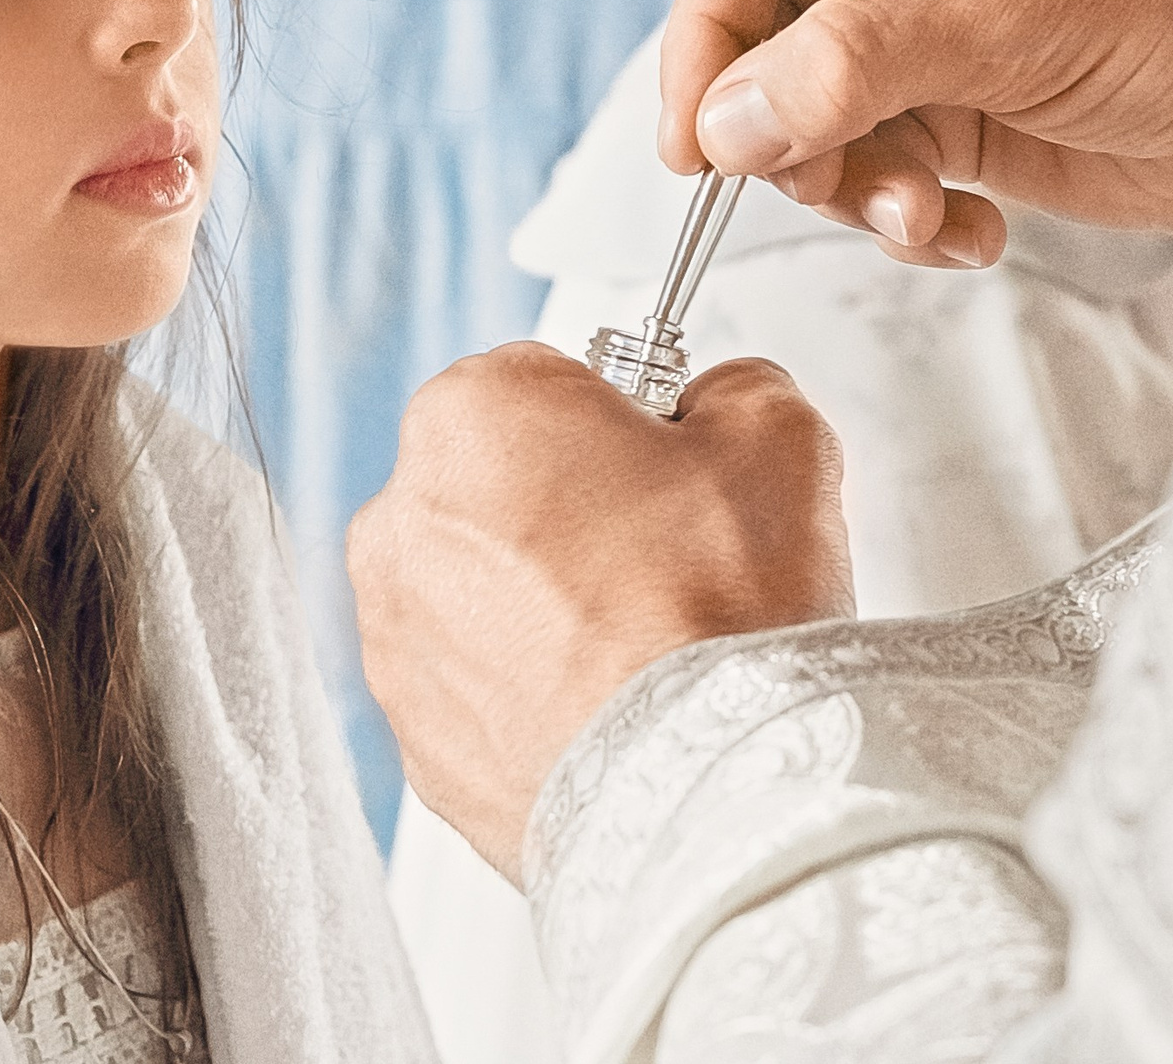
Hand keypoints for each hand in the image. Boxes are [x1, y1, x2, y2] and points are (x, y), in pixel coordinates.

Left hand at [347, 345, 847, 880]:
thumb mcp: (775, 436)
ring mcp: (396, 638)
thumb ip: (736, 387)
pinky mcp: (416, 739)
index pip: (546, 383)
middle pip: (504, 489)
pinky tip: (613, 711)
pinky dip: (534, 697)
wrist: (703, 790)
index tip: (668, 464)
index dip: (622, 422)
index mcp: (468, 417)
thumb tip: (725, 400)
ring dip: (550, 609)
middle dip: (578, 515)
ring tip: (647, 648)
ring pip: (484, 594)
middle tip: (670, 561)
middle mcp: (401, 520)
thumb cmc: (716, 616)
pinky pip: (480, 692)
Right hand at [659, 0, 1172, 267]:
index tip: (692, 137)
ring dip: (850, 184)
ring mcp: (916, 15)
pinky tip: (962, 227)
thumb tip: (724, 120)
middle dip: (789, 127)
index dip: (707, 37)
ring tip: (921, 212)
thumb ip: (849, 65)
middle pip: (762, 31)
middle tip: (824, 182)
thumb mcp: (1005, 18)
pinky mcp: (940, 99)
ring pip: (801, 112)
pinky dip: (894, 212)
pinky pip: (860, 165)